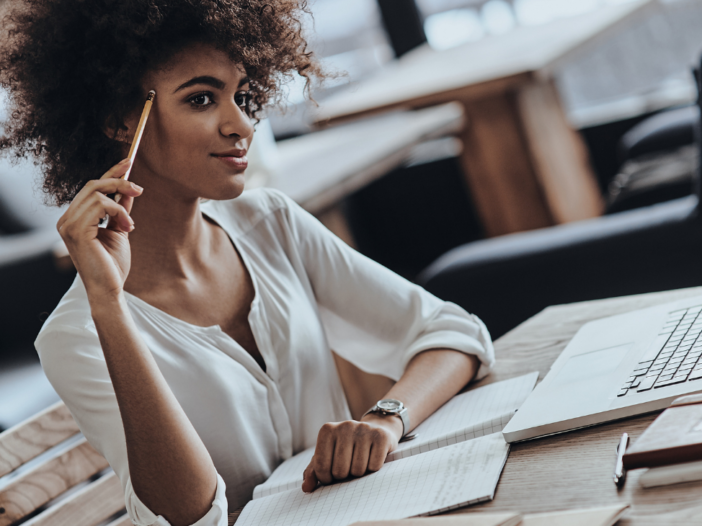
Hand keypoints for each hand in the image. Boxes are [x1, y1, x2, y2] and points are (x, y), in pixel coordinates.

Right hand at [56, 159, 143, 300]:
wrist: (109, 289)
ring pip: (98, 193)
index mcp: (74, 218)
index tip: (129, 161)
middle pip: (93, 185)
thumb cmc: (112, 265)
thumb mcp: (120, 230)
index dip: (110, 172)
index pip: (91, 188)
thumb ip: (120, 210)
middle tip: (140, 190)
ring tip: (130, 225)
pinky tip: (127, 227)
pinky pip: (100, 204)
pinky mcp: (76, 229)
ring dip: (121, 205)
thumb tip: (128, 189)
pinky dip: (118, 212)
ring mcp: (68, 224)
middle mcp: (66, 219)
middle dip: (119, 182)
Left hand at [301, 414, 402, 492]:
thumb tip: (306, 487)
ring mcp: (364, 429)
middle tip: (349, 467)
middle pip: (340, 470)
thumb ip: (314, 472)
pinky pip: (374, 466)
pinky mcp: (381, 436)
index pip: (321, 466)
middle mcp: (345, 426)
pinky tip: (372, 458)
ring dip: (359, 474)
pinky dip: (373, 469)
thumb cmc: (346, 448)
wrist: (375, 430)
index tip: (331, 475)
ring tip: (360, 462)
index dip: (326, 478)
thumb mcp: (328, 457)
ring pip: (358, 470)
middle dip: (345, 476)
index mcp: (327, 430)